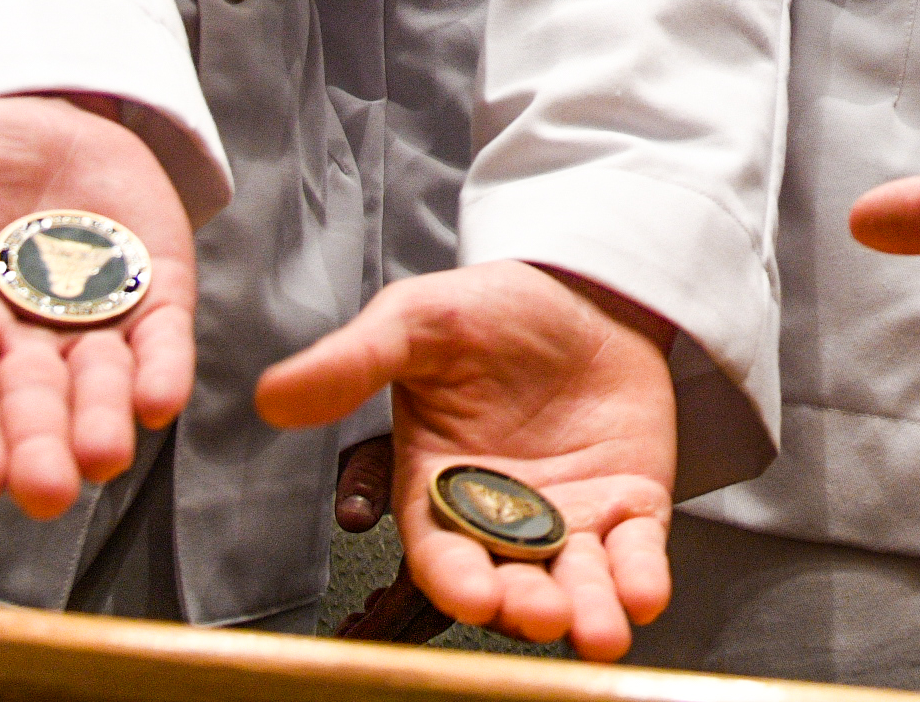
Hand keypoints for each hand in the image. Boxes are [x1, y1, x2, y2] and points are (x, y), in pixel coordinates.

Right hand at [0, 94, 194, 519]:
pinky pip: (161, 335)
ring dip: (101, 421)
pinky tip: (164, 398)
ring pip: (96, 383)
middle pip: (28, 403)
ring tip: (103, 458)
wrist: (35, 112)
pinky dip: (163, 366)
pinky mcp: (151, 286)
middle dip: (37, 449)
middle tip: (47, 493)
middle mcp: (19, 335)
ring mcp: (90, 314)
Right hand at [257, 260, 680, 659]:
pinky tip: (645, 594)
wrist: (582, 289)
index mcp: (442, 487)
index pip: (440, 549)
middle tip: (541, 614)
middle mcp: (503, 519)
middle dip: (524, 606)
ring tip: (598, 631)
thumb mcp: (418, 322)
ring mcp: (570, 520)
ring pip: (575, 583)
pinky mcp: (628, 507)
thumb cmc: (490, 312)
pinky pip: (635, 553)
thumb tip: (274, 396)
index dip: (455, 578)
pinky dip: (641, 577)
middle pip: (510, 581)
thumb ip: (354, 363)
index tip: (471, 594)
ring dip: (587, 612)